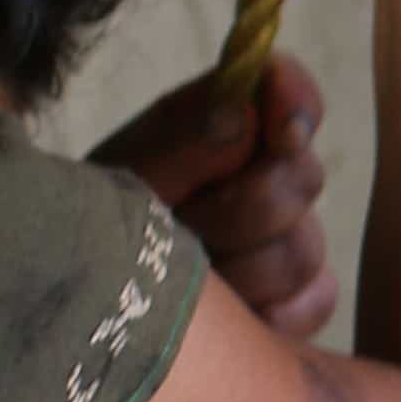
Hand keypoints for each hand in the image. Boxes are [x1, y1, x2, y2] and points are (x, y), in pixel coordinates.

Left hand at [89, 55, 334, 341]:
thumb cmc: (93, 226)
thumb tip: (244, 119)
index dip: (295, 100)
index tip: (281, 131)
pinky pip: (315, 297)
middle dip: (240, 210)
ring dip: (242, 270)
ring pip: (303, 248)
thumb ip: (179, 146)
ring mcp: (287, 236)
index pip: (285, 86)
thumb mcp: (119, 179)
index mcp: (219, 121)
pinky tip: (230, 315)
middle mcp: (263, 172)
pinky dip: (273, 310)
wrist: (85, 302)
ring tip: (187, 281)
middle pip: (303, 177)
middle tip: (182, 227)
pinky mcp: (299, 296)